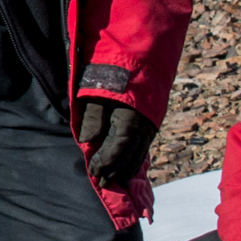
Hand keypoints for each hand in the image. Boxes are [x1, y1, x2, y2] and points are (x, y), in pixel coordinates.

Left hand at [72, 67, 155, 186]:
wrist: (141, 58)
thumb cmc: (112, 74)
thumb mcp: (96, 92)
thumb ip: (92, 118)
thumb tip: (87, 141)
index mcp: (129, 121)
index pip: (116, 151)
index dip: (105, 163)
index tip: (93, 172)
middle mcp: (144, 128)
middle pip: (129, 158)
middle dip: (115, 172)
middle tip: (102, 183)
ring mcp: (151, 127)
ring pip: (139, 155)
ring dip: (127, 169)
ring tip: (115, 180)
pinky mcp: (153, 125)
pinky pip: (145, 148)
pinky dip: (136, 160)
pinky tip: (128, 167)